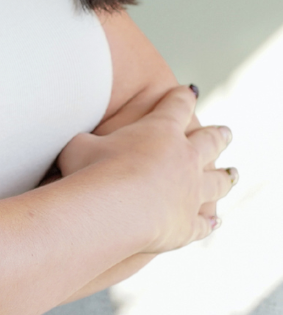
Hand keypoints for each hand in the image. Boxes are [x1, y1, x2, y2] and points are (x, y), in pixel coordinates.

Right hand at [58, 84, 235, 251]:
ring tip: (233, 174)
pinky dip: (209, 221)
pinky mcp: (188, 224)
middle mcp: (185, 158)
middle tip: (226, 132)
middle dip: (218, 135)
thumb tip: (83, 145)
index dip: (183, 97)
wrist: (114, 208)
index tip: (189, 91)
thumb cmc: (93, 168)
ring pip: (217, 182)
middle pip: (210, 142)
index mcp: (161, 130)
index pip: (177, 106)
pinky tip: (215, 221)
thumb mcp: (81, 143)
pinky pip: (204, 222)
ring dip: (225, 177)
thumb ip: (91, 141)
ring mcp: (192, 192)